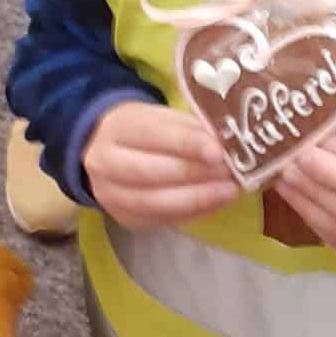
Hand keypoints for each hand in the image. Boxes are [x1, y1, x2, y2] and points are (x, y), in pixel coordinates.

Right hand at [82, 102, 237, 229]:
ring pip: (154, 202)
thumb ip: (190, 128)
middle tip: (230, 173)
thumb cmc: (144, 130)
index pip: (152, 135)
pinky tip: (215, 203)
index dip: (187, 143)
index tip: (218, 151)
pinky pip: (161, 220)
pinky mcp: (123, 218)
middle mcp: (104, 163)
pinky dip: (193, 213)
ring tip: (229, 191)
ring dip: (197, 199)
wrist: (105, 150)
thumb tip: (225, 143)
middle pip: (151, 172)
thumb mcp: (161, 116)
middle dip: (195, 174)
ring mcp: (110, 195)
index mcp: (116, 128)